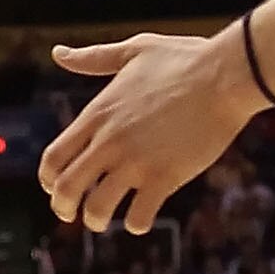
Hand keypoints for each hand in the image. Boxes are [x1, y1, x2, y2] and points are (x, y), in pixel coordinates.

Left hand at [38, 26, 256, 231]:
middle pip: (67, 188)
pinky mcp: (165, 177)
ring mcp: (136, 161)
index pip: (54, 157)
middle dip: (62, 207)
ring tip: (102, 221)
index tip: (54, 187)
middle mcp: (109, 141)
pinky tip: (139, 219)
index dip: (47, 179)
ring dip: (96, 220)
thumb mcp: (133, 50)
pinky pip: (139, 214)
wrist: (226, 76)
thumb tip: (59, 52)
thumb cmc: (185, 60)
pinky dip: (135, 223)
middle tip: (70, 215)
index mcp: (97, 114)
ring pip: (98, 207)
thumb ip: (93, 58)